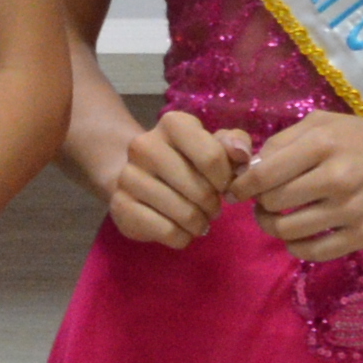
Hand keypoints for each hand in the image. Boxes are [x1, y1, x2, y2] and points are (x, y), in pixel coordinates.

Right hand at [101, 107, 253, 248]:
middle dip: (213, 205)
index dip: (225, 179)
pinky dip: (182, 237)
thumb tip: (242, 153)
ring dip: (200, 224)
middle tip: (212, 208)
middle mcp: (144, 146)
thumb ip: (235, 144)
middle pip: (199, 190)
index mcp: (172, 124)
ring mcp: (128, 176)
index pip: (212, 157)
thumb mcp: (213, 146)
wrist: (136, 177)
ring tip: (199, 221)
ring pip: (184, 214)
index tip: (223, 185)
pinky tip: (182, 231)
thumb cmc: (185, 161)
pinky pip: (167, 231)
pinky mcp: (120, 205)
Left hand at [239, 110, 362, 263]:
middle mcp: (336, 176)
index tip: (238, 191)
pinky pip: (313, 252)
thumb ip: (283, 141)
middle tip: (267, 201)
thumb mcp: (325, 123)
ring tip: (279, 218)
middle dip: (260, 205)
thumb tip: (248, 169)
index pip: (262, 175)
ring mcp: (351, 209)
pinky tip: (299, 236)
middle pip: (271, 204)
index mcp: (322, 143)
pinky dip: (296, 247)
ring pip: (287, 231)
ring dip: (274, 227)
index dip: (241, 187)